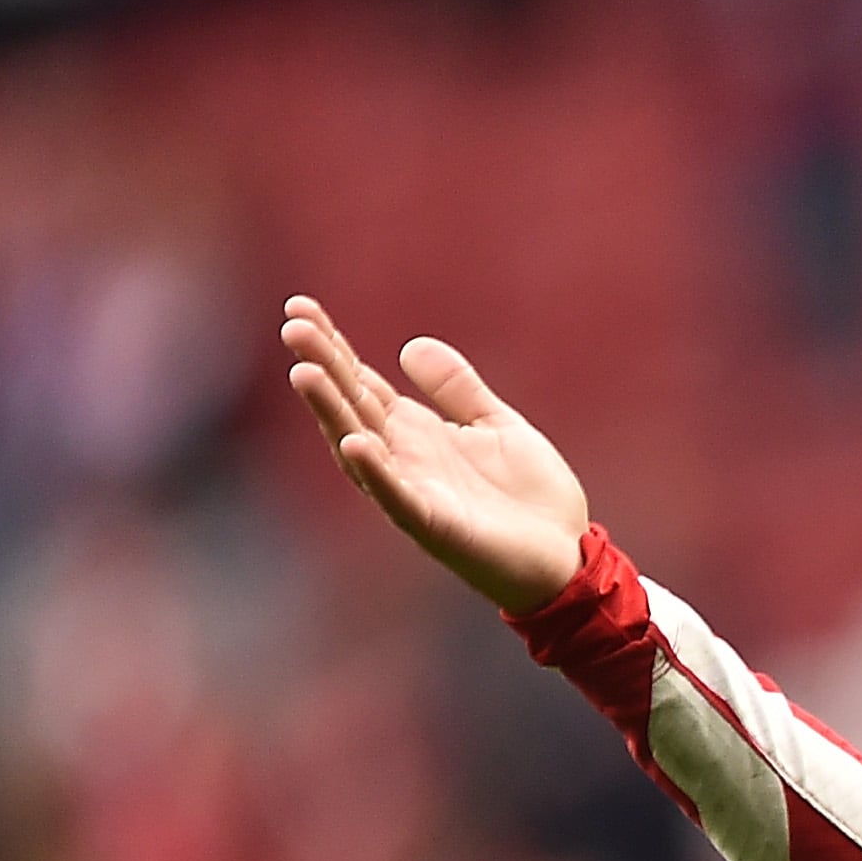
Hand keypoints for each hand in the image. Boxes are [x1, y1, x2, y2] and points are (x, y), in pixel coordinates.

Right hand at [281, 296, 588, 611]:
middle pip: (352, 404)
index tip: (299, 305)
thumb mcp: (497, 424)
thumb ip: (457, 388)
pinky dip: (375, 472)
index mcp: (416, 431)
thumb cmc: (530, 496)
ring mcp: (413, 490)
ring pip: (360, 445)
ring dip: (332, 411)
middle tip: (292, 326)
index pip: (362, 381)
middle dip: (322, 366)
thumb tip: (410, 346)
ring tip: (304, 373)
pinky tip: (354, 444)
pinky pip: (397, 496)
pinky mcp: (433, 524)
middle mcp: (403, 457)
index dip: (332, 345)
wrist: (568, 555)